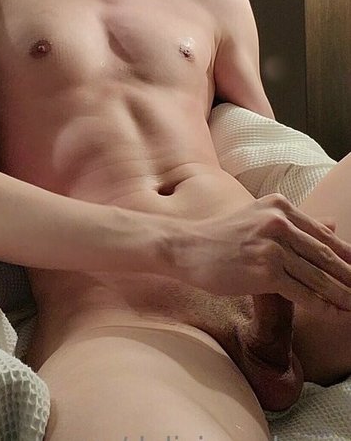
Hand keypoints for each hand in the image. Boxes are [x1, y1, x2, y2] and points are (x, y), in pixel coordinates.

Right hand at [165, 193, 350, 317]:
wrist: (185, 247)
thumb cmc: (220, 237)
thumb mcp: (258, 220)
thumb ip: (294, 224)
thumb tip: (332, 222)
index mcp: (279, 206)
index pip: (323, 233)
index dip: (347, 255)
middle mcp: (278, 221)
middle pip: (325, 253)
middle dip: (349, 275)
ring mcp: (272, 245)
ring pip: (317, 275)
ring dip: (342, 294)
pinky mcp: (264, 269)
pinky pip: (302, 291)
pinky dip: (322, 305)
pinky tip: (335, 314)